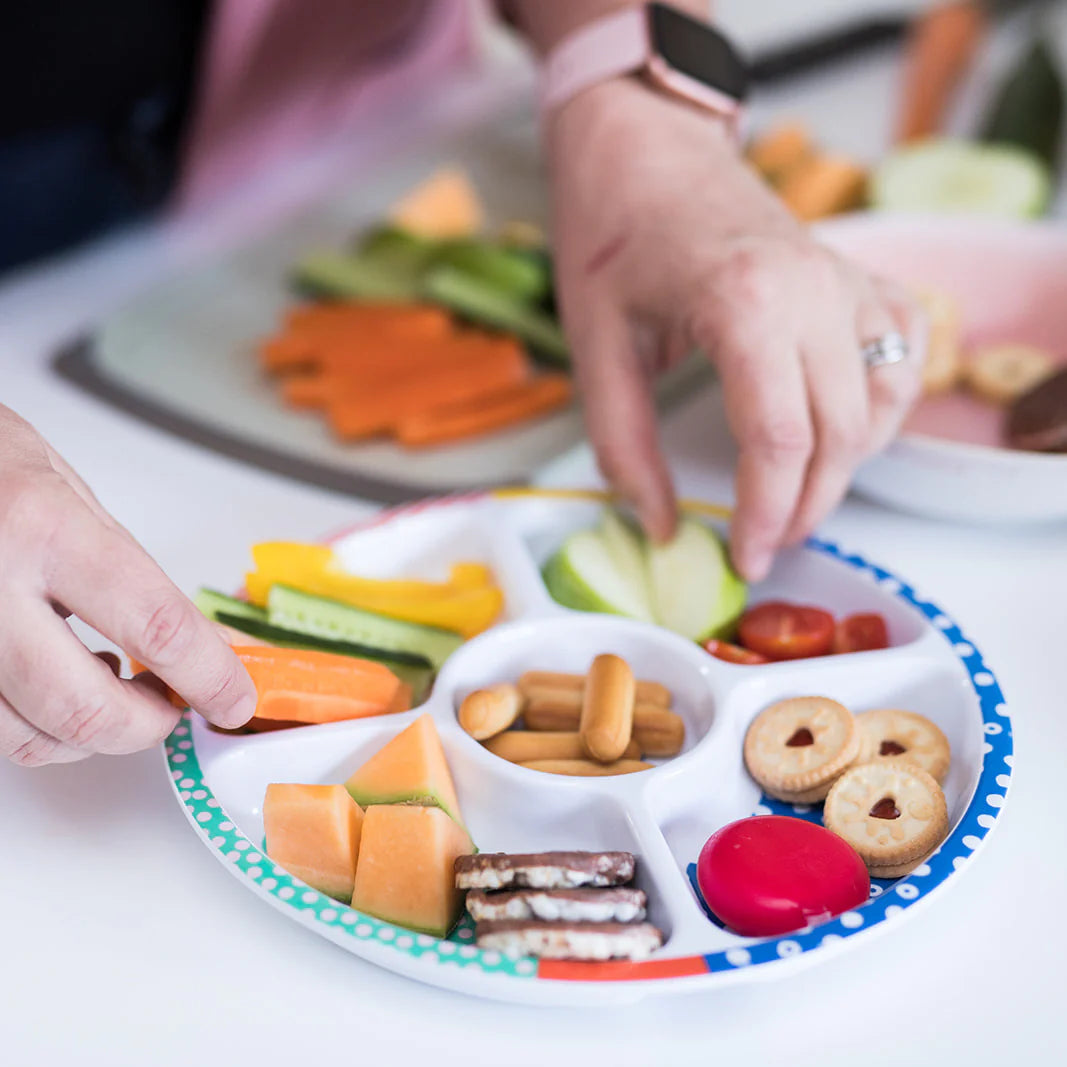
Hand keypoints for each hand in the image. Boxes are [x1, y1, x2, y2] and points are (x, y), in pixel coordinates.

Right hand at [0, 406, 255, 765]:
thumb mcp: (70, 494)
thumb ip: (134, 573)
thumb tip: (206, 640)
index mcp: (41, 528)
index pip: (154, 623)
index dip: (208, 675)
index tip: (235, 698)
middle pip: (86, 707)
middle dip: (147, 725)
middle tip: (172, 705)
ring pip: (31, 737)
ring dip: (93, 734)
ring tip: (112, 683)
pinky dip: (41, 729)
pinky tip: (57, 685)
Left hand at [546, 78, 925, 579]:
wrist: (643, 152)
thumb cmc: (613, 237)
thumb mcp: (595, 349)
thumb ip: (623, 447)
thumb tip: (660, 528)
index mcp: (743, 303)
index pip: (777, 442)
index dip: (764, 516)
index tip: (745, 557)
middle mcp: (812, 289)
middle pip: (837, 436)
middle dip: (804, 509)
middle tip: (764, 544)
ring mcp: (845, 279)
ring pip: (880, 406)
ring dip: (846, 467)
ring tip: (793, 499)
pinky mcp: (856, 275)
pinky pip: (903, 354)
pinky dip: (883, 407)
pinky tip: (839, 430)